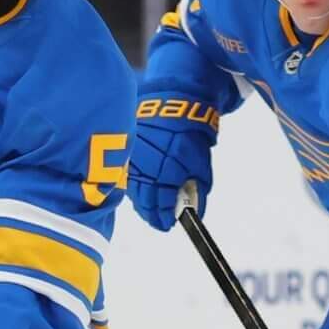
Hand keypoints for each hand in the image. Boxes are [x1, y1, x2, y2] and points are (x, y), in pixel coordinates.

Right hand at [126, 94, 217, 231]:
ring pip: (135, 192)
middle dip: (153, 215)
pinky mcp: (127, 153)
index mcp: (169, 173)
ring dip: (143, 204)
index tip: (169, 224)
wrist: (174, 105)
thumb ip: (198, 191)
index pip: (163, 205)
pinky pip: (129, 178)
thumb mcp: (201, 166)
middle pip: (146, 202)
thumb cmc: (191, 134)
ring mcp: (135, 161)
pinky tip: (142, 193)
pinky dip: (136, 189)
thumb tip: (195, 212)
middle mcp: (149, 169)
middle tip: (160, 222)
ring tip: (151, 211)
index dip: (166, 218)